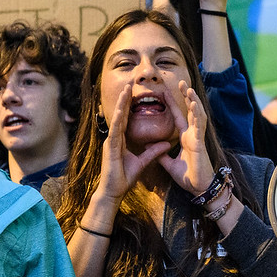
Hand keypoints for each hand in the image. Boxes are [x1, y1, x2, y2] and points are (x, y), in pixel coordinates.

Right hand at [97, 84, 172, 204]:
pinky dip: (118, 121)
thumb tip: (166, 143)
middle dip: (124, 99)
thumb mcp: (143, 162)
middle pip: (121, 115)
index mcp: (120, 140)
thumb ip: (153, 151)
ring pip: (117, 120)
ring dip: (120, 105)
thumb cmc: (124, 177)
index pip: (126, 119)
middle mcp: (114, 138)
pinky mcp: (109, 149)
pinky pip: (115, 132)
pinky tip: (121, 112)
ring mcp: (110, 143)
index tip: (134, 93)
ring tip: (125, 91)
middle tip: (129, 84)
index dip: (129, 106)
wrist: (113, 192)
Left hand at [158, 80, 214, 193]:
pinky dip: (197, 114)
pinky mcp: (200, 143)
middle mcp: (193, 135)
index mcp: (186, 138)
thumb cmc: (189, 177)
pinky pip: (199, 126)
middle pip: (190, 111)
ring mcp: (198, 138)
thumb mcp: (170, 165)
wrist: (199, 189)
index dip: (173, 104)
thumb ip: (161, 155)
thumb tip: (151, 147)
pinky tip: (194, 104)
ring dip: (193, 101)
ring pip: (198, 114)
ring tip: (188, 88)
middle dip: (186, 96)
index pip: (178, 117)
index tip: (165, 92)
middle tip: (181, 82)